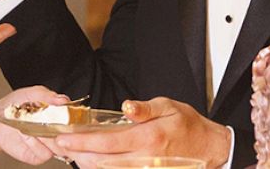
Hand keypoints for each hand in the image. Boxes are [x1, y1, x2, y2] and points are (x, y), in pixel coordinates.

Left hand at [0, 86, 70, 164]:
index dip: (77, 119)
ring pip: (59, 147)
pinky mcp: (39, 156)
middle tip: (50, 119)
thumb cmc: (14, 107)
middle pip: (72, 137)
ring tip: (32, 125)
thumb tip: (63, 100)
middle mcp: (58, 132)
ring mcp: (49, 145)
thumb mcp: (30, 94)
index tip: (70, 114)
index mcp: (60, 116)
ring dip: (45, 136)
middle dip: (63, 130)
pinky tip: (26, 135)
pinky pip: (44, 154)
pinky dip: (34, 144)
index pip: (78, 121)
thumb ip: (46, 95)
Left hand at [51, 97, 230, 167]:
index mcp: (149, 138)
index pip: (108, 142)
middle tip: (60, 146)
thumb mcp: (169, 107)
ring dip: (87, 164)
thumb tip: (127, 107)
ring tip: (73, 153)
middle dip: (78, 155)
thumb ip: (145, 109)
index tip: (65, 139)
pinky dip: (103, 168)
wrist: (209, 149)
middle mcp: (146, 159)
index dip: (83, 142)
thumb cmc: (188, 125)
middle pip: (102, 162)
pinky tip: (93, 161)